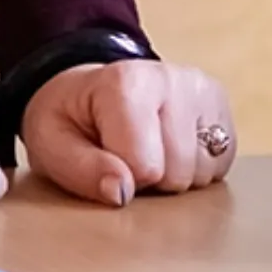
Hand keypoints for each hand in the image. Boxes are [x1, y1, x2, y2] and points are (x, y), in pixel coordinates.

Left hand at [20, 59, 234, 203]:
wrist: (89, 90)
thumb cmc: (70, 119)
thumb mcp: (50, 145)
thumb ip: (81, 171)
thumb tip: (122, 193)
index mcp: (125, 83)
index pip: (145, 167)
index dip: (122, 180)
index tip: (104, 160)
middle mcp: (171, 77)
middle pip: (177, 172)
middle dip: (149, 180)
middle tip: (125, 156)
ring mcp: (201, 88)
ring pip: (202, 171)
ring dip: (173, 175)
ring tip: (148, 151)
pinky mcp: (220, 102)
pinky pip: (220, 164)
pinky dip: (195, 168)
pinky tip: (170, 149)